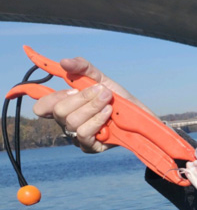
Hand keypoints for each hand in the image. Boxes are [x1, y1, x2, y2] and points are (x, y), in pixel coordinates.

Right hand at [32, 57, 154, 152]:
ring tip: (108, 101)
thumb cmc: (118, 99)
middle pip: (59, 111)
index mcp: (65, 107)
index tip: (71, 88)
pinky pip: (84, 133)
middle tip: (101, 92)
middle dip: (82, 98)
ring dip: (92, 108)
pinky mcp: (90, 147)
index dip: (48, 97)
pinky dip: (97, 120)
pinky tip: (109, 113)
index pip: (42, 107)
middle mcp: (68, 123)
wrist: (141, 117)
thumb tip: (64, 62)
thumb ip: (83, 68)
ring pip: (71, 122)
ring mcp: (78, 137)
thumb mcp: (101, 79)